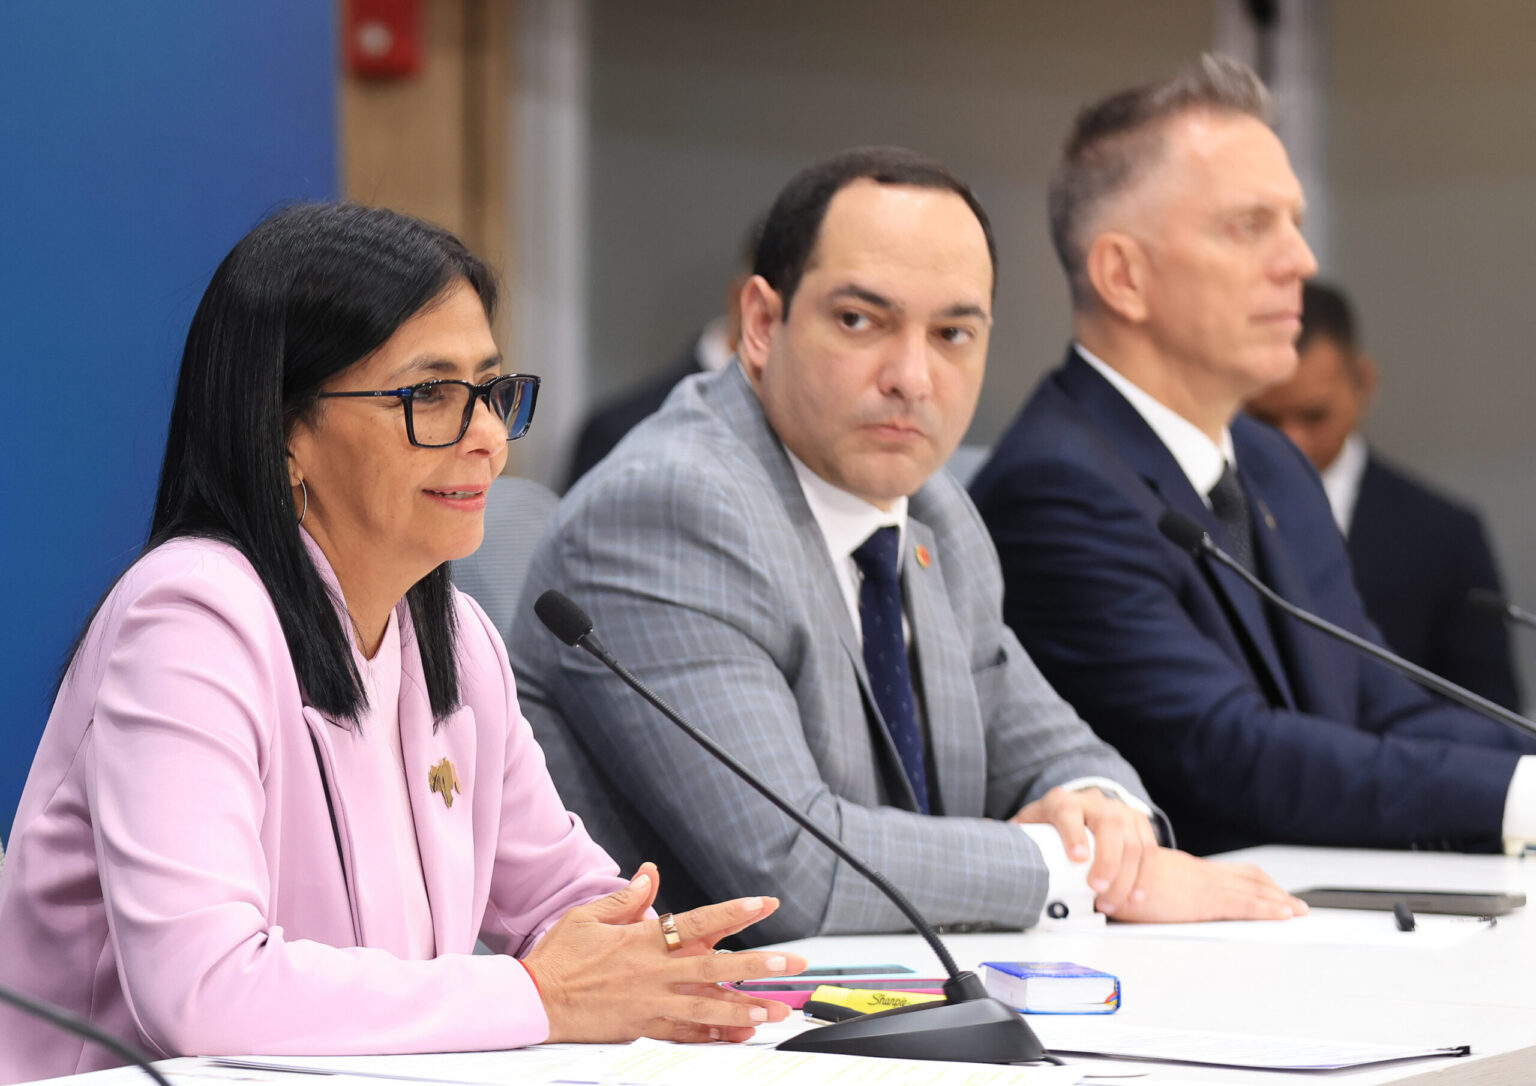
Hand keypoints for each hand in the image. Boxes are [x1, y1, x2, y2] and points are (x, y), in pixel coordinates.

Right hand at [522, 862, 807, 1043]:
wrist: (536, 998)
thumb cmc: (561, 955)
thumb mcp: (591, 916)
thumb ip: (628, 898)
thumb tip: (650, 874)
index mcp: (645, 939)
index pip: (700, 921)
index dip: (735, 912)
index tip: (764, 903)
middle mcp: (654, 971)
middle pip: (716, 967)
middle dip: (758, 964)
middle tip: (792, 962)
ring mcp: (651, 1002)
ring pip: (708, 1007)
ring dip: (745, 1007)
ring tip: (775, 1008)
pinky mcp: (643, 1027)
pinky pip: (685, 1032)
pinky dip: (713, 1034)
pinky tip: (738, 1033)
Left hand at [1012, 787, 1158, 914]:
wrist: (1083, 812)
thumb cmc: (1050, 827)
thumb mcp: (1030, 828)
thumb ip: (1009, 837)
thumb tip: (979, 834)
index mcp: (1061, 802)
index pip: (1067, 811)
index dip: (1073, 833)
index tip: (1077, 859)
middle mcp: (1094, 802)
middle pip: (1109, 825)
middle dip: (1107, 861)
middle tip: (1097, 890)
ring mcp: (1120, 812)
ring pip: (1134, 841)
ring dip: (1126, 876)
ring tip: (1110, 903)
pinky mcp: (1139, 825)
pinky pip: (1149, 851)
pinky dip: (1144, 876)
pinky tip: (1135, 896)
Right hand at [1107, 849, 1308, 922]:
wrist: (1108, 871)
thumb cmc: (1115, 881)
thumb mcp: (1136, 884)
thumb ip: (1150, 889)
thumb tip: (1146, 899)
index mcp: (1186, 869)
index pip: (1229, 872)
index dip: (1253, 880)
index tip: (1270, 889)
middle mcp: (1200, 872)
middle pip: (1247, 878)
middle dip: (1272, 890)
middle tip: (1294, 903)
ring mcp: (1204, 884)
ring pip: (1253, 888)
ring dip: (1278, 899)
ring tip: (1297, 910)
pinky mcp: (1205, 900)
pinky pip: (1246, 903)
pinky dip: (1269, 908)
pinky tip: (1284, 915)